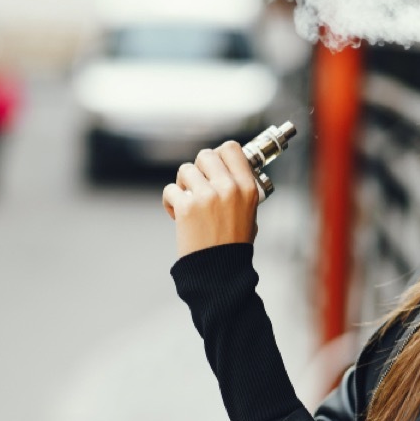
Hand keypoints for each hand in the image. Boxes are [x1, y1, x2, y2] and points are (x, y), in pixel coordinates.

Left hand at [162, 141, 259, 257]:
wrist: (220, 272)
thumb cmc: (233, 244)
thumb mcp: (249, 212)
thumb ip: (238, 188)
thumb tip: (222, 167)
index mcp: (247, 188)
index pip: (231, 148)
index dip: (218, 155)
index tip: (213, 167)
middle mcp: (229, 188)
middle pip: (205, 155)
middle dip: (198, 169)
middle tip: (198, 186)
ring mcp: (207, 196)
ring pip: (185, 170)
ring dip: (183, 184)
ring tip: (188, 203)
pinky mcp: (187, 207)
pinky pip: (170, 189)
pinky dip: (170, 202)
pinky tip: (177, 216)